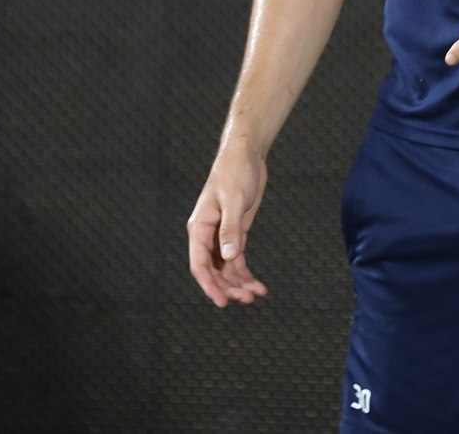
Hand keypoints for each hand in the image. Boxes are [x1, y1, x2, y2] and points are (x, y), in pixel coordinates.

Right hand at [186, 144, 269, 308]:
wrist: (246, 156)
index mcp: (199, 227)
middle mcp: (207, 235)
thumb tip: (228, 257)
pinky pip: (237, 260)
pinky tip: (259, 285)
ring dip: (239, 284)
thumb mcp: (234, 200)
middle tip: (247, 300)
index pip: (199, 264)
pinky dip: (246, 274)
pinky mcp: (235, 233)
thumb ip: (231, 229)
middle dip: (229, 287)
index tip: (222, 302)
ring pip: (226, 269)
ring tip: (256, 295)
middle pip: (214, 271)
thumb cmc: (235, 173)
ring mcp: (221, 236)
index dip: (210, 286)